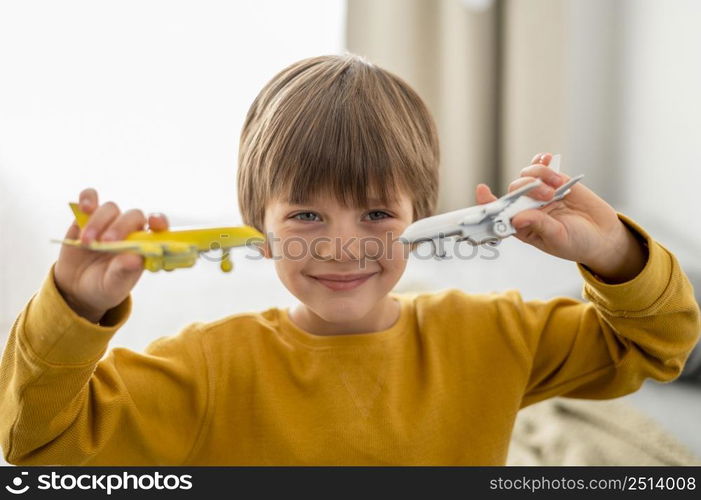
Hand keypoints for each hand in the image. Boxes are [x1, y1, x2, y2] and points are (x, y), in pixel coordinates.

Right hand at [53, 188, 169, 322]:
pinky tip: (84, 208)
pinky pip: (90, 197)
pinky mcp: (88, 216)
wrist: (76, 287)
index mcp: (144, 246)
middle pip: (133, 216)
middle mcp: (130, 230)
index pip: (159, 228)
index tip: (155, 223)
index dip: (160, 222)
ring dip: (98, 223)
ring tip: (87, 243)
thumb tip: (135, 259)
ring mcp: (109, 221)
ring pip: (111, 208)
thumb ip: (124, 272)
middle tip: (106, 243)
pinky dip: (88, 198)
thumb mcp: (113, 285)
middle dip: (121, 227)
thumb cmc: (104, 286)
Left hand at [475, 153, 646, 281]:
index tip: (481, 189)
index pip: (498, 213)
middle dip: (528, 189)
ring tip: (557, 187)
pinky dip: (542, 161)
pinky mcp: (555, 182)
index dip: (487, 201)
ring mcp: (540, 193)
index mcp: (521, 226)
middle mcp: (526, 208)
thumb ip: (538, 225)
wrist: (602, 235)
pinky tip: (547, 157)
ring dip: (539, 176)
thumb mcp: (557, 238)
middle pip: (514, 190)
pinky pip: (542, 167)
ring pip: (527, 176)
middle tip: (548, 196)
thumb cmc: (576, 243)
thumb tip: (516, 218)